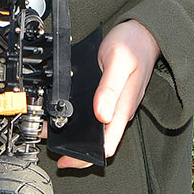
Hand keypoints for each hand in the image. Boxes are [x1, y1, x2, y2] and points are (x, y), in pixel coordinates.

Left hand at [56, 19, 159, 168]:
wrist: (145, 33)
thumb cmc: (134, 45)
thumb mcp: (119, 61)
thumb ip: (109, 88)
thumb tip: (101, 115)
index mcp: (122, 108)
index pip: (106, 146)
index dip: (84, 157)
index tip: (64, 160)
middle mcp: (118, 111)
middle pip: (96, 141)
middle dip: (73, 147)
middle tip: (48, 141)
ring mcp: (114, 105)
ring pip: (93, 128)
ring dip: (72, 131)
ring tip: (48, 127)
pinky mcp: (109, 97)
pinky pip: (93, 114)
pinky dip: (76, 117)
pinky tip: (62, 112)